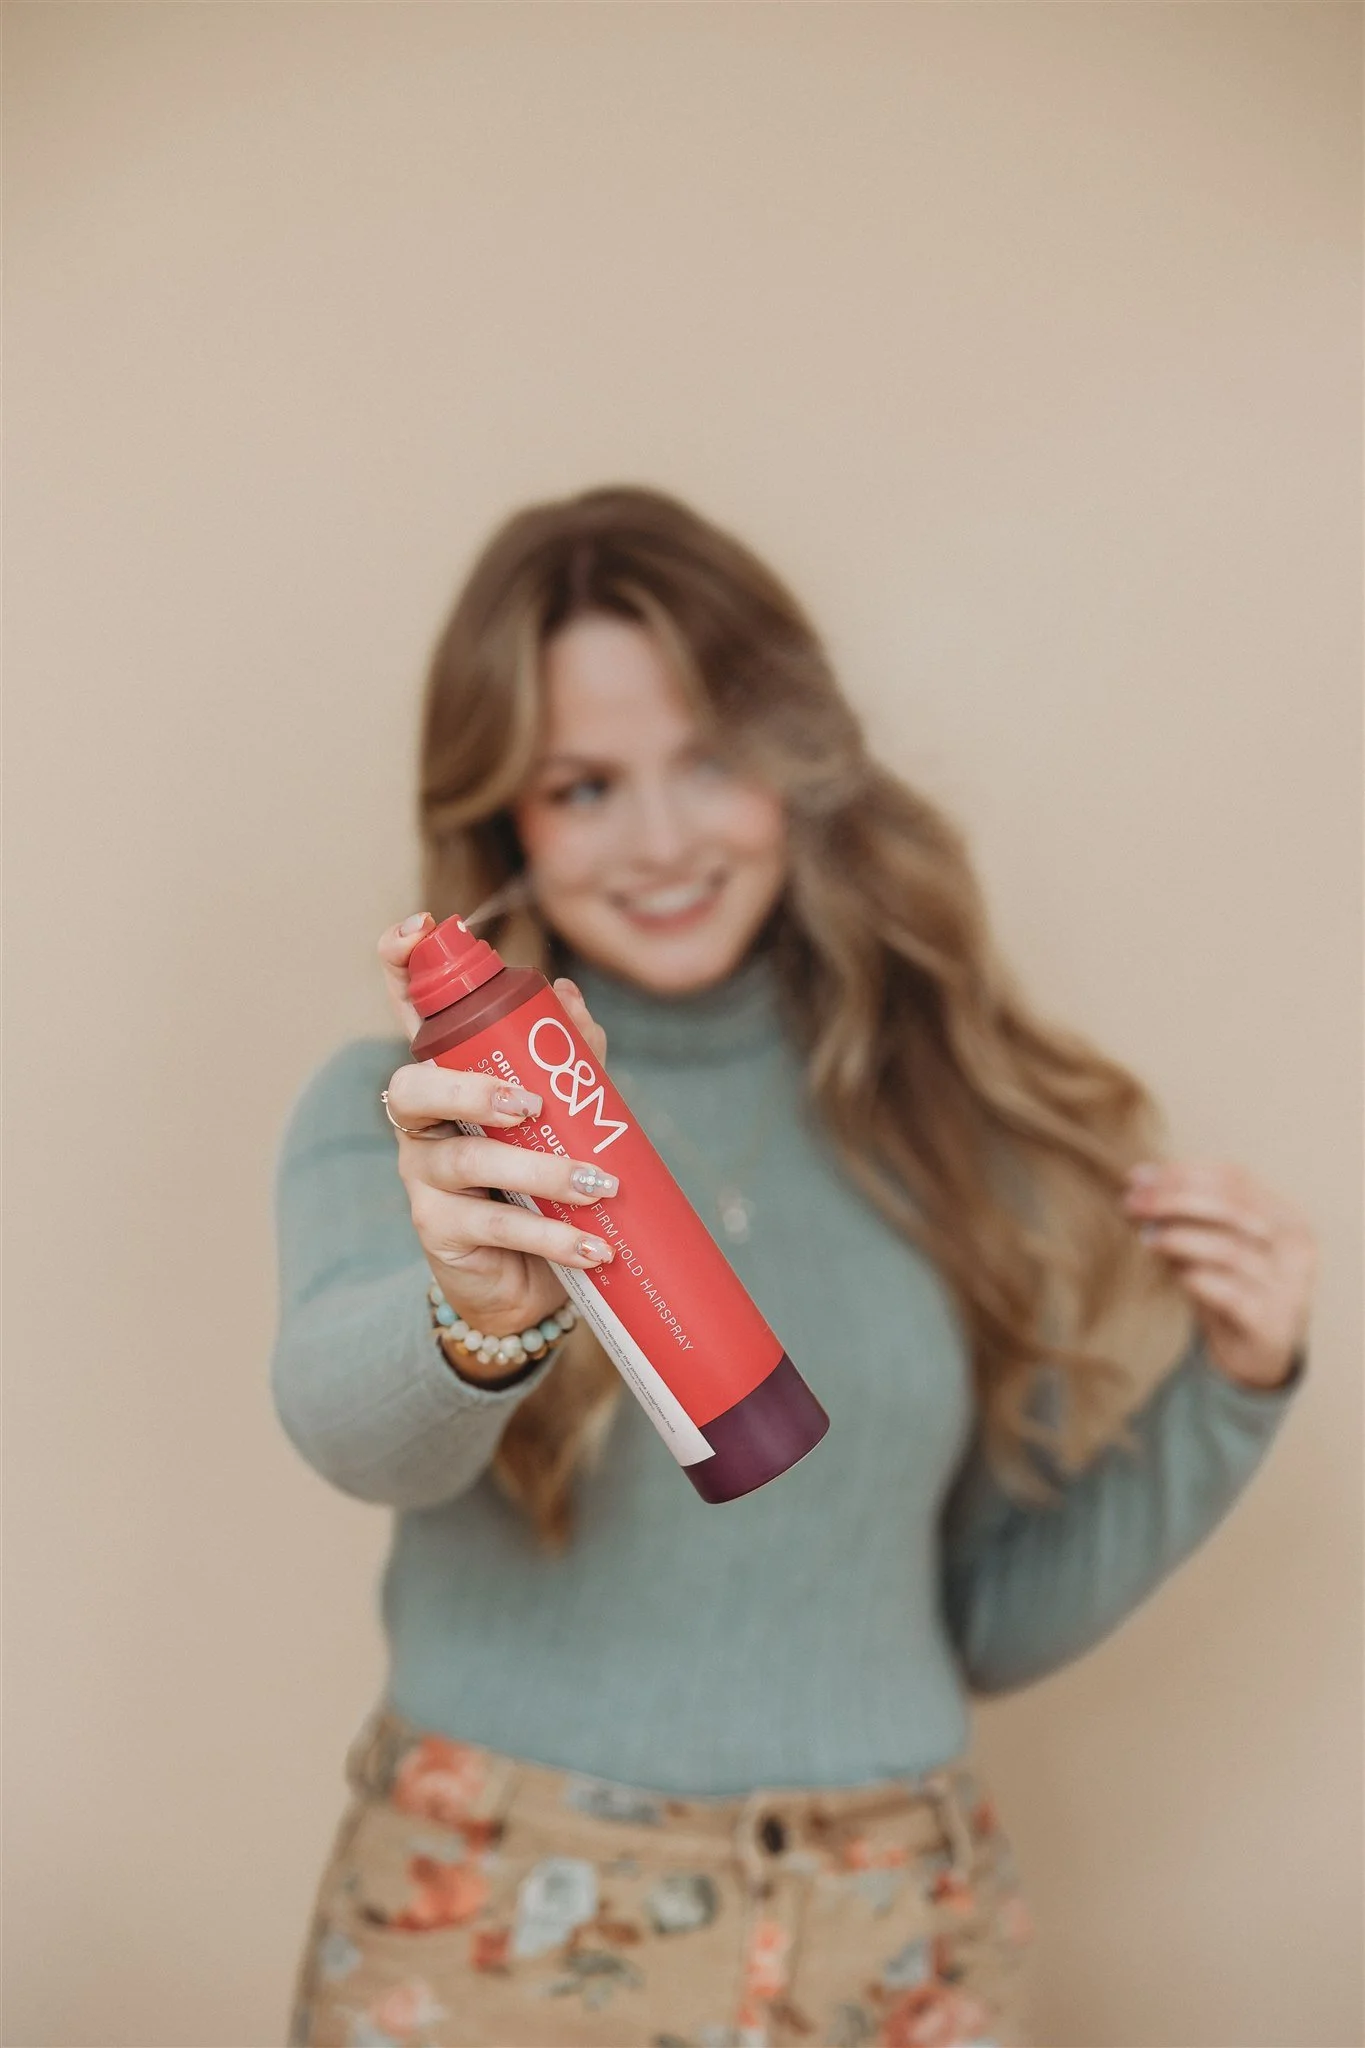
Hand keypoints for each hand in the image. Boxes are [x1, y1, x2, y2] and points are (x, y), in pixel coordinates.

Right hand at [378, 913, 615, 1345]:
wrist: (534, 1282)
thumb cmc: (542, 1182)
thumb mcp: (564, 1112)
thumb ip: (567, 1056)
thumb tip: (566, 994)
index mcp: (449, 1074)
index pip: (411, 1011)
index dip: (401, 965)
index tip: (418, 926)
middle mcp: (422, 1120)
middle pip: (415, 1086)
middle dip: (469, 1090)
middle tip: (529, 1106)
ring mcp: (423, 1176)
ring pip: (465, 1162)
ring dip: (536, 1173)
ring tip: (595, 1185)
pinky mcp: (438, 1231)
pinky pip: (491, 1229)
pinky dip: (549, 1236)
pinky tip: (592, 1247)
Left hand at [1120, 1158, 1316, 1388]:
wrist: (1254, 1356)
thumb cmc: (1229, 1288)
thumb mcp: (1208, 1246)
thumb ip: (1183, 1216)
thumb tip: (1137, 1183)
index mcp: (1287, 1219)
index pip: (1234, 1179)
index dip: (1183, 1173)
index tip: (1138, 1176)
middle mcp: (1296, 1250)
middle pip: (1232, 1209)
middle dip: (1174, 1200)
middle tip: (1132, 1203)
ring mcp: (1289, 1288)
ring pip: (1228, 1250)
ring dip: (1180, 1238)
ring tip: (1146, 1237)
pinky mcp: (1270, 1324)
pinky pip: (1227, 1293)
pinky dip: (1195, 1277)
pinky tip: (1174, 1274)